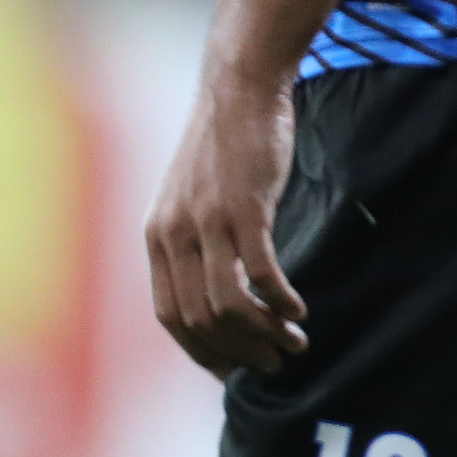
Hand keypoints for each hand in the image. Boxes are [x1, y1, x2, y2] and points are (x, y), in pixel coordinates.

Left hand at [146, 66, 308, 374]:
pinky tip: (299, 308)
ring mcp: (209, 222)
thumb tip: (215, 289)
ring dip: (262, 334)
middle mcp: (174, 235)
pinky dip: (280, 301)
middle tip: (273, 363)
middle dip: (239, 352)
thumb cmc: (224, 142)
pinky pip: (262, 273)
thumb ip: (192, 240)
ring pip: (229, 304)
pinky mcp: (245, 208)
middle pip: (200, 320)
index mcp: (157, 237)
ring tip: (293, 342)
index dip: (202, 351)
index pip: (170, 317)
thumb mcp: (190, 196)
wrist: (239, 89)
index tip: (233, 368)